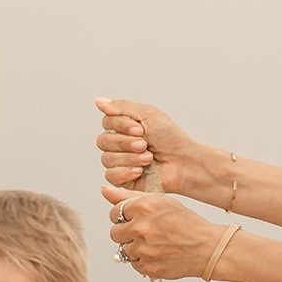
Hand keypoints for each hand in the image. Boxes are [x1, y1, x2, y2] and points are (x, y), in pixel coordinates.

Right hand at [96, 98, 217, 197]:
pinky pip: (111, 176)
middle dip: (125, 142)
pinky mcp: (123, 180)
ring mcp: (120, 162)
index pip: (106, 123)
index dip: (121, 126)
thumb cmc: (171, 138)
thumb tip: (98, 101)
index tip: (140, 129)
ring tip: (148, 158)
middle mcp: (119, 144)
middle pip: (102, 141)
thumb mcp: (148, 114)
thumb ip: (121, 107)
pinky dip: (126, 172)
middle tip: (144, 144)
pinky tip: (141, 170)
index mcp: (124, 127)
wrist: (184, 162)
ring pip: (106, 159)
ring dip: (129, 157)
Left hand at [102, 184, 227, 280]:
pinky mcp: (147, 267)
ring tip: (154, 243)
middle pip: (114, 232)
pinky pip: (134, 264)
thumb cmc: (185, 222)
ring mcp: (143, 250)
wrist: (207, 247)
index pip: (114, 212)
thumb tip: (104, 190)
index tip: (137, 218)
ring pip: (123, 249)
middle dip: (127, 232)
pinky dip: (143, 260)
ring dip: (135, 247)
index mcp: (143, 207)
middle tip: (146, 232)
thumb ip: (129, 196)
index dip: (125, 216)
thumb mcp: (160, 201)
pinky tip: (158, 253)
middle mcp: (140, 228)